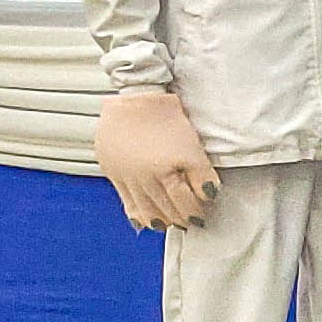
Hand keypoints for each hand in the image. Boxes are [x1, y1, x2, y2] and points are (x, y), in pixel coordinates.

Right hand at [93, 91, 219, 231]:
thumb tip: (208, 196)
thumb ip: (202, 174)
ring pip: (144, 210)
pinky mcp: (112, 172)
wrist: (135, 98)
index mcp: (165, 172)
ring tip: (170, 223)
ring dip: (159, 219)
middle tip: (190, 222)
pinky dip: (137, 214)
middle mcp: (143, 179)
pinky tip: (144, 220)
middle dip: (180, 218)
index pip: (184, 204)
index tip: (203, 216)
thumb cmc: (166, 118)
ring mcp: (125, 177)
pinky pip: (125, 201)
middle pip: (164, 209)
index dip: (196, 212)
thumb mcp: (192, 146)